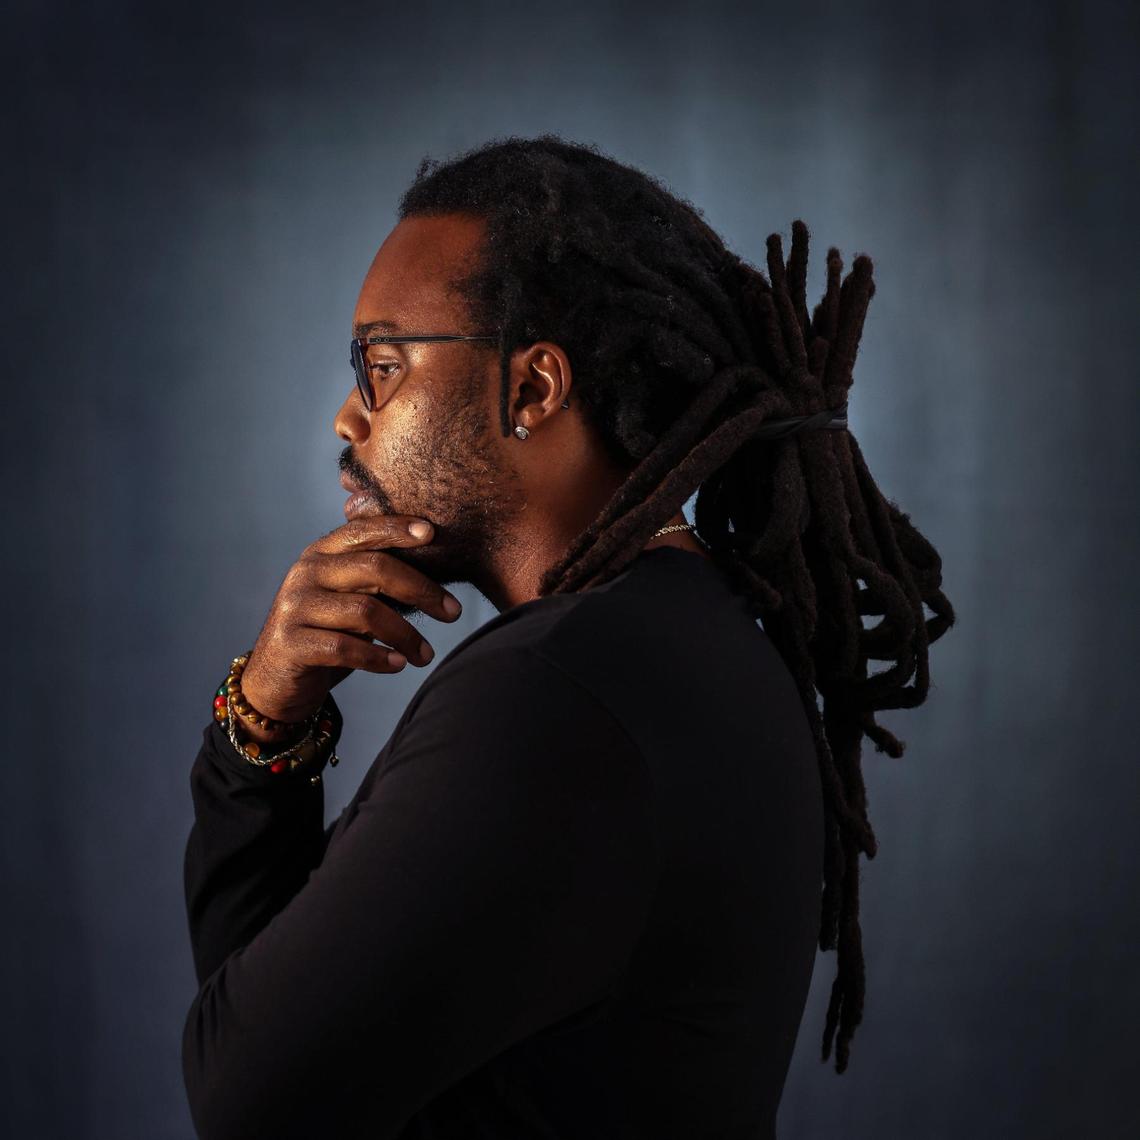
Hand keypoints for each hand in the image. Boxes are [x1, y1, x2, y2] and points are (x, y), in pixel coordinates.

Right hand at [238, 515, 462, 725]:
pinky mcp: (290, 643)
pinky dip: (378, 658)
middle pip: (375, 569)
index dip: (397, 528)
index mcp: (321, 554)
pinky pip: (344, 647)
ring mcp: (295, 606)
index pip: (363, 531)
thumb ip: (376, 581)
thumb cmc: (326, 634)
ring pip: (366, 611)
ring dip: (405, 635)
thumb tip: (438, 571)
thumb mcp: (349, 599)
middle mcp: (306, 573)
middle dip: (421, 590)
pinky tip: (398, 665)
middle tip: (454, 613)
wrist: (276, 681)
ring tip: (426, 655)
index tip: (433, 534)